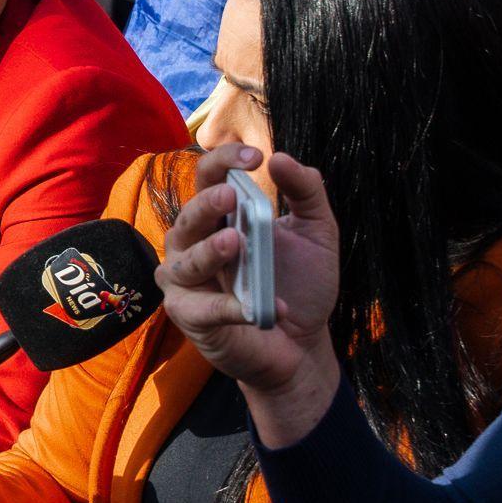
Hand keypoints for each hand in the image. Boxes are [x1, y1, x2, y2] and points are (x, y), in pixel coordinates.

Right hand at [159, 145, 342, 440]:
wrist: (303, 345)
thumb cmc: (300, 286)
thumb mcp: (317, 234)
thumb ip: (307, 194)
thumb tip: (283, 160)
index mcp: (221, 217)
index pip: (208, 178)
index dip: (224, 161)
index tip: (256, 157)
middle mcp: (195, 243)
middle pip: (188, 215)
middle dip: (207, 205)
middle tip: (231, 198)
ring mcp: (188, 281)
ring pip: (183, 259)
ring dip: (208, 251)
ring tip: (237, 244)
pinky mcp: (191, 318)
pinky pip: (201, 308)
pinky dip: (228, 307)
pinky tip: (256, 307)